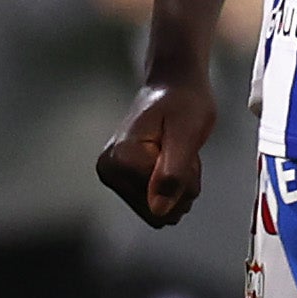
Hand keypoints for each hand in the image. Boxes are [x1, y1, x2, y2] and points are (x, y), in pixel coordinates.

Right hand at [98, 74, 217, 227]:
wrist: (173, 86)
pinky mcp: (119, 177)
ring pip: (156, 209)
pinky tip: (167, 160)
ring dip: (176, 185)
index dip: (183, 181)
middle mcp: (109, 169)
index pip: (161, 202)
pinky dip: (168, 185)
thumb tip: (159, 209)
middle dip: (178, 187)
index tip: (183, 151)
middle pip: (155, 211)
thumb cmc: (182, 102)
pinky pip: (153, 201)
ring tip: (174, 153)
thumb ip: (173, 174)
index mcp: (122, 159)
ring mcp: (112, 174)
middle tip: (180, 153)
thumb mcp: (187, 135)